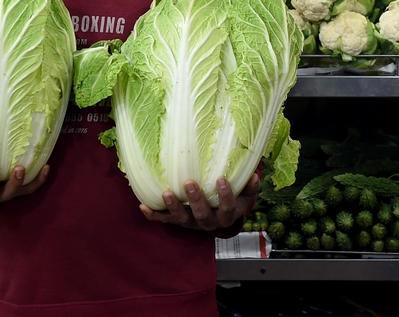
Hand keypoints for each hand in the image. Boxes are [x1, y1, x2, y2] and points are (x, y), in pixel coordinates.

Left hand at [140, 174, 260, 230]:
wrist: (218, 218)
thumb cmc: (232, 201)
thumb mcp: (244, 196)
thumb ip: (250, 187)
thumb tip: (255, 175)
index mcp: (226, 216)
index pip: (227, 208)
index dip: (225, 196)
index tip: (221, 179)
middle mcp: (207, 222)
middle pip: (202, 215)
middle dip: (195, 200)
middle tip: (189, 183)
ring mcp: (191, 222)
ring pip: (181, 219)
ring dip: (173, 207)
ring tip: (166, 193)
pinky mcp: (177, 221)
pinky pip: (164, 220)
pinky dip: (153, 215)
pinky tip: (143, 206)